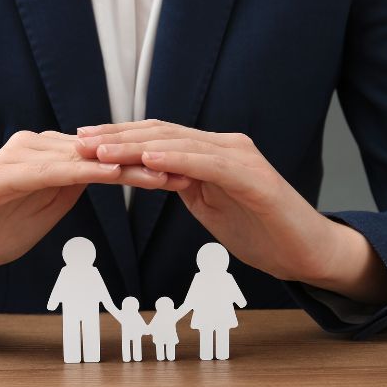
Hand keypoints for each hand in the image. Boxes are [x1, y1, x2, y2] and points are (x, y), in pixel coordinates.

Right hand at [0, 130, 180, 302]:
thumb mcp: (46, 207)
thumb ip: (72, 186)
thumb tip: (105, 172)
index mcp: (48, 154)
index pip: (105, 156)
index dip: (145, 164)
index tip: (184, 173)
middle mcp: (34, 146)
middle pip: (99, 151)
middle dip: (144, 162)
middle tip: (188, 169)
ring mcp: (16, 157)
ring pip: (81, 158)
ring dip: (123, 166)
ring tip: (162, 174)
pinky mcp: (1, 175)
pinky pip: (50, 171)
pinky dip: (83, 172)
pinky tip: (111, 175)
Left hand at [75, 120, 386, 304]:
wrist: (306, 252)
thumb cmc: (261, 231)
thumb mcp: (210, 205)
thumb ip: (183, 184)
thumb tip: (149, 173)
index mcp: (210, 153)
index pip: (158, 138)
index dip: (119, 138)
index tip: (83, 141)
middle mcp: (224, 146)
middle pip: (162, 134)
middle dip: (117, 136)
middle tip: (79, 139)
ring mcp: (239, 158)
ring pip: (179, 144)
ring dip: (136, 145)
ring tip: (101, 148)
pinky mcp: (253, 178)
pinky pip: (208, 164)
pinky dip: (176, 158)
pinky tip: (149, 159)